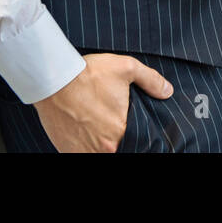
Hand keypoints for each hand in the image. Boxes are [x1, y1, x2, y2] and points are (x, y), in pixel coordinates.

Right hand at [32, 52, 172, 152]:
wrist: (54, 79)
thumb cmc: (89, 73)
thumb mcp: (126, 68)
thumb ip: (150, 80)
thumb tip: (168, 91)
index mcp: (121, 130)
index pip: (135, 140)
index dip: (132, 133)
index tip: (125, 124)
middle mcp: (104, 147)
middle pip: (117, 147)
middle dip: (115, 137)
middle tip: (107, 122)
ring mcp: (84, 151)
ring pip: (98, 152)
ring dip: (99, 143)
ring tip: (94, 126)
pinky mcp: (67, 151)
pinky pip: (81, 154)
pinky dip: (84, 147)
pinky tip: (83, 132)